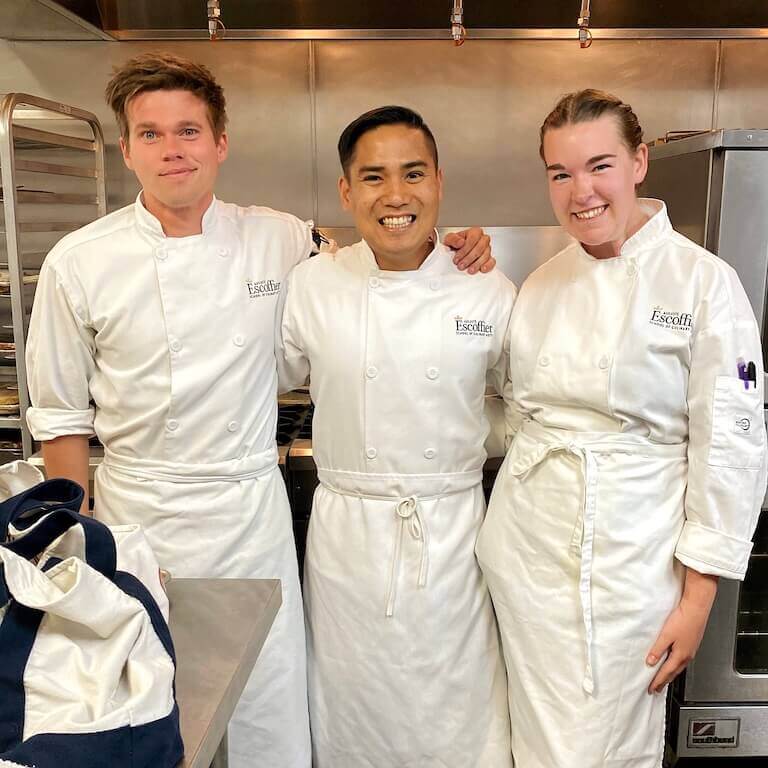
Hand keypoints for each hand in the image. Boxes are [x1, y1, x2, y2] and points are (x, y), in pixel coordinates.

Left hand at [442, 227, 494, 273]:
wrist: (456, 251)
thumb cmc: (455, 244)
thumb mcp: (449, 240)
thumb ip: (453, 239)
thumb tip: (461, 242)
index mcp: (475, 232)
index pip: (472, 239)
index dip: (464, 250)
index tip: (456, 259)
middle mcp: (483, 239)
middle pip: (480, 248)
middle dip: (469, 258)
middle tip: (461, 266)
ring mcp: (487, 249)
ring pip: (486, 255)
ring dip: (477, 264)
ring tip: (469, 270)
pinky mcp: (489, 258)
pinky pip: (492, 261)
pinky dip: (488, 266)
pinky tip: (482, 269)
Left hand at [646, 569, 717, 692]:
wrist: (697, 609)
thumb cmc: (683, 620)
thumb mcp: (666, 635)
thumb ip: (657, 649)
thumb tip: (650, 662)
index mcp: (680, 655)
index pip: (666, 673)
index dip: (657, 681)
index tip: (650, 689)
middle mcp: (687, 656)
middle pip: (673, 673)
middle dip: (664, 682)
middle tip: (656, 689)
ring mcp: (690, 651)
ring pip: (678, 667)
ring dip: (670, 674)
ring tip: (663, 679)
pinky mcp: (691, 644)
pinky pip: (681, 660)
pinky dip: (675, 666)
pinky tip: (672, 662)